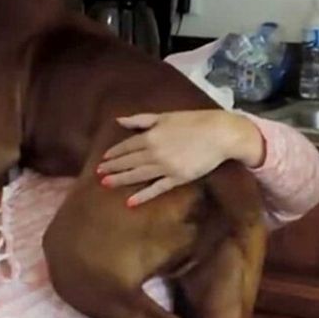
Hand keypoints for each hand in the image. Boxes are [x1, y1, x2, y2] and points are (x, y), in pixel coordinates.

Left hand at [96, 110, 264, 205]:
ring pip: (137, 176)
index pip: (126, 146)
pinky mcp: (177, 179)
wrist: (220, 134)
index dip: (114, 153)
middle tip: (98, 173)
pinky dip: (142, 196)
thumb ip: (141, 120)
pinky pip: (156, 189)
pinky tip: (129, 202)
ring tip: (105, 184)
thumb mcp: (165, 116)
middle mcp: (154, 153)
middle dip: (112, 168)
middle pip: (128, 162)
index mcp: (150, 136)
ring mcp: (164, 168)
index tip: (104, 158)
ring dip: (120, 180)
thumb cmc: (194, 121)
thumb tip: (119, 120)